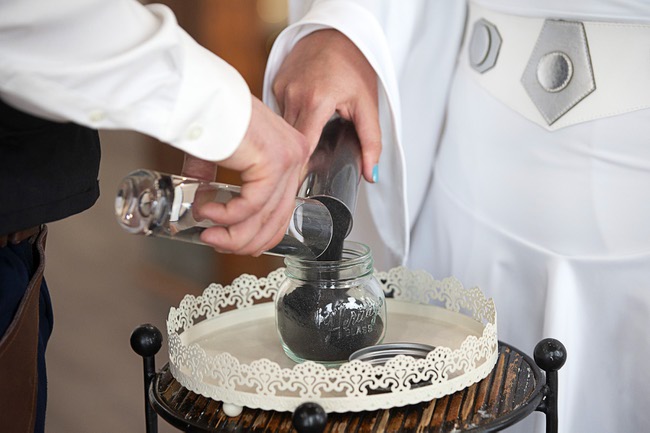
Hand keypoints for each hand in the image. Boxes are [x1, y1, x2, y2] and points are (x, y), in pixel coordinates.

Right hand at [183, 96, 308, 255]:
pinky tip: (208, 214)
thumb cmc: (209, 113)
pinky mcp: (273, 161)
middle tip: (217, 243)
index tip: (234, 244)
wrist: (200, 92)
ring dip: (234, 234)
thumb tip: (205, 209)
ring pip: (265, 216)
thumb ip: (217, 183)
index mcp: (289, 154)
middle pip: (278, 218)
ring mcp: (288, 159)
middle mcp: (295, 156)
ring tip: (209, 235)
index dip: (260, 233)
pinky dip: (227, 216)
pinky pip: (251, 205)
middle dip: (245, 240)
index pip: (284, 207)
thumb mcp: (220, 157)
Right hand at [272, 29, 380, 182]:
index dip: (300, 169)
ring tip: (310, 139)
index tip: (300, 187)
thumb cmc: (354, 64)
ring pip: (284, 127)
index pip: (302, 147)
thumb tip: (370, 174)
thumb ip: (371, 141)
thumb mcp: (367, 104)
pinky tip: (305, 113)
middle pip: (290, 140)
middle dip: (296, 157)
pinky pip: (280, 111)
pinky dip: (291, 118)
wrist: (335, 31)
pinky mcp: (275, 83)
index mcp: (316, 101)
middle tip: (305, 173)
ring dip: (294, 137)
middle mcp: (293, 95)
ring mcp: (281, 88)